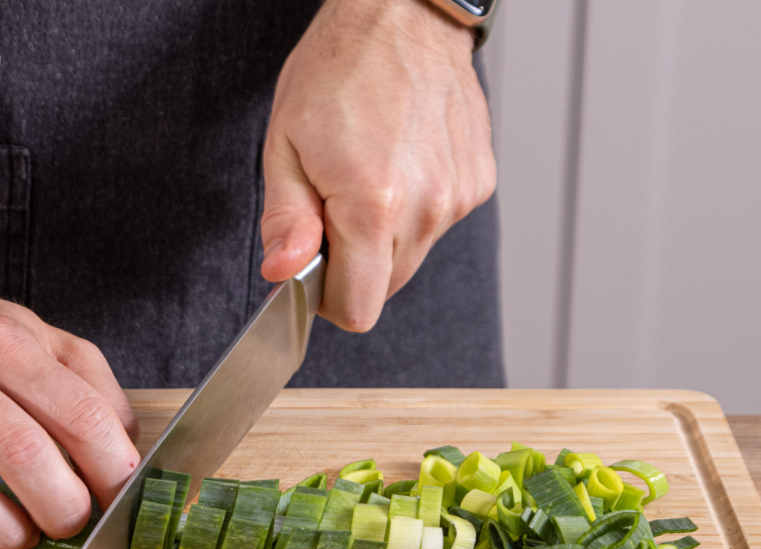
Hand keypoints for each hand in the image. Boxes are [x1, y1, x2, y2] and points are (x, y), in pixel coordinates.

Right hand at [0, 286, 141, 548]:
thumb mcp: (42, 338)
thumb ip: (94, 388)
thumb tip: (126, 454)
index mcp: (7, 343)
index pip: (81, 417)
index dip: (114, 470)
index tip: (120, 495)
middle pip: (24, 458)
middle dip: (64, 509)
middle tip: (72, 520)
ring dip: (8, 534)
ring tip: (24, 534)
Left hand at [260, 0, 495, 330]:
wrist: (401, 15)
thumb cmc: (338, 71)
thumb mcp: (285, 145)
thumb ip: (286, 220)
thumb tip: (282, 272)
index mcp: (373, 204)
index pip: (358, 307)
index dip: (327, 298)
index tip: (313, 268)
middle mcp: (426, 206)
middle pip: (386, 288)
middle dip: (353, 264)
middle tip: (332, 207)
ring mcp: (458, 195)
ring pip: (411, 257)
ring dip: (384, 236)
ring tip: (366, 175)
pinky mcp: (478, 182)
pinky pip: (437, 224)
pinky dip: (413, 209)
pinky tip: (399, 162)